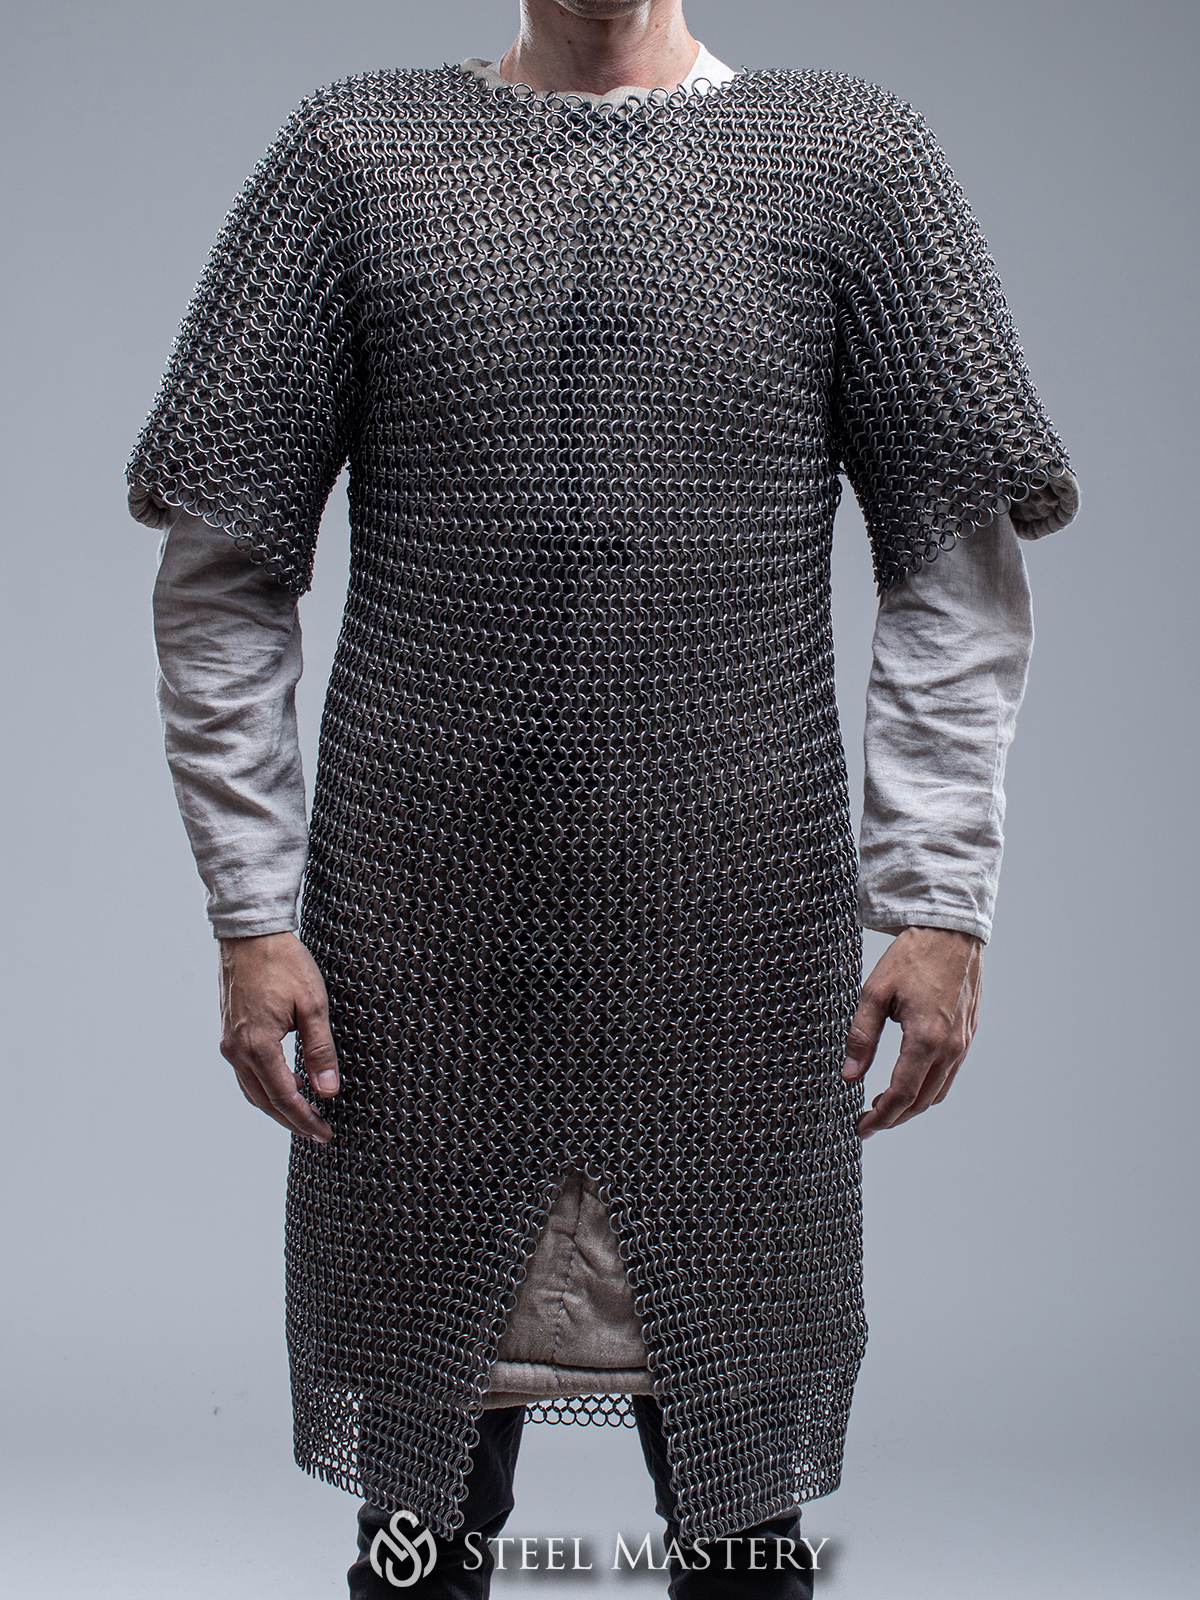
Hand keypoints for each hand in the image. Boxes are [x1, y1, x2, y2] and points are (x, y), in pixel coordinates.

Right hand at [218, 932, 339, 1142]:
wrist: (250, 934)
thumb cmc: (283, 962)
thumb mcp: (312, 1004)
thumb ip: (320, 1051)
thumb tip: (327, 1091)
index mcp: (257, 1045)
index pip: (283, 1098)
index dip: (305, 1120)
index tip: (324, 1133)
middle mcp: (237, 1050)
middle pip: (264, 1100)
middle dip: (292, 1120)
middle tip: (318, 1131)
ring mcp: (229, 1042)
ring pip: (252, 1089)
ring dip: (277, 1105)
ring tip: (306, 1112)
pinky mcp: (229, 1032)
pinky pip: (246, 1071)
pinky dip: (266, 1085)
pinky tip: (286, 1083)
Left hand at [842, 927, 982, 1138]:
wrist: (952, 930)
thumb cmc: (913, 956)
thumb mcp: (875, 992)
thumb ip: (861, 1036)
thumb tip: (849, 1074)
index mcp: (926, 1038)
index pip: (901, 1094)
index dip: (880, 1117)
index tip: (862, 1127)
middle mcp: (951, 1047)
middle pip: (922, 1101)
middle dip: (894, 1117)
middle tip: (869, 1122)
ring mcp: (963, 1042)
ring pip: (939, 1091)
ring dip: (912, 1105)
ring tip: (885, 1105)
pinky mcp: (969, 1034)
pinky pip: (950, 1074)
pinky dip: (929, 1087)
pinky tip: (910, 1080)